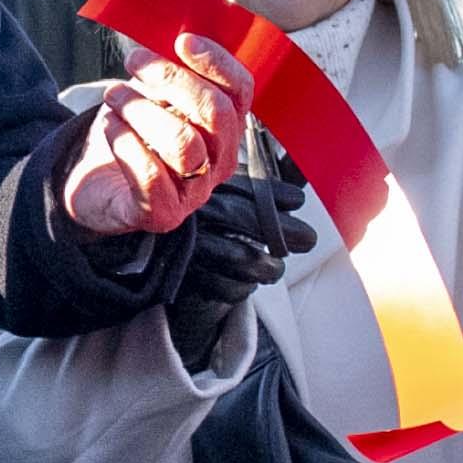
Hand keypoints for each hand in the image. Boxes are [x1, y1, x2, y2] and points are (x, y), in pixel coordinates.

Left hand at [63, 40, 248, 239]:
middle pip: (215, 112)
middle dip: (172, 78)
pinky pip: (150, 174)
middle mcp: (219, 162)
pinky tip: (110, 128)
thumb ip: (170, 71)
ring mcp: (194, 192)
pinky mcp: (162, 214)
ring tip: (114, 97)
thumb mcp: (152, 95)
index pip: (240, 91)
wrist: (91, 181)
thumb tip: (173, 36)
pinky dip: (125, 142)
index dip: (216, 62)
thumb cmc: (130, 134)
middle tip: (136, 62)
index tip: (182, 41)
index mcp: (225, 127)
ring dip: (141, 109)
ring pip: (183, 142)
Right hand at [161, 162, 321, 373]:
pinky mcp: (182, 273)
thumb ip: (259, 189)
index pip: (243, 185)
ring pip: (240, 256)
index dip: (274, 193)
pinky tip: (247, 285)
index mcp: (205, 189)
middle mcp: (194, 212)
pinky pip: (222, 286)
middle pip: (245, 216)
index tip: (297, 199)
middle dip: (285, 230)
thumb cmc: (202, 224)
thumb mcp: (226, 198)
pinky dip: (241, 290)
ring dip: (268, 267)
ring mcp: (188, 243)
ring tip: (276, 269)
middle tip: (308, 239)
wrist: (153, 256)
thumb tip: (298, 173)